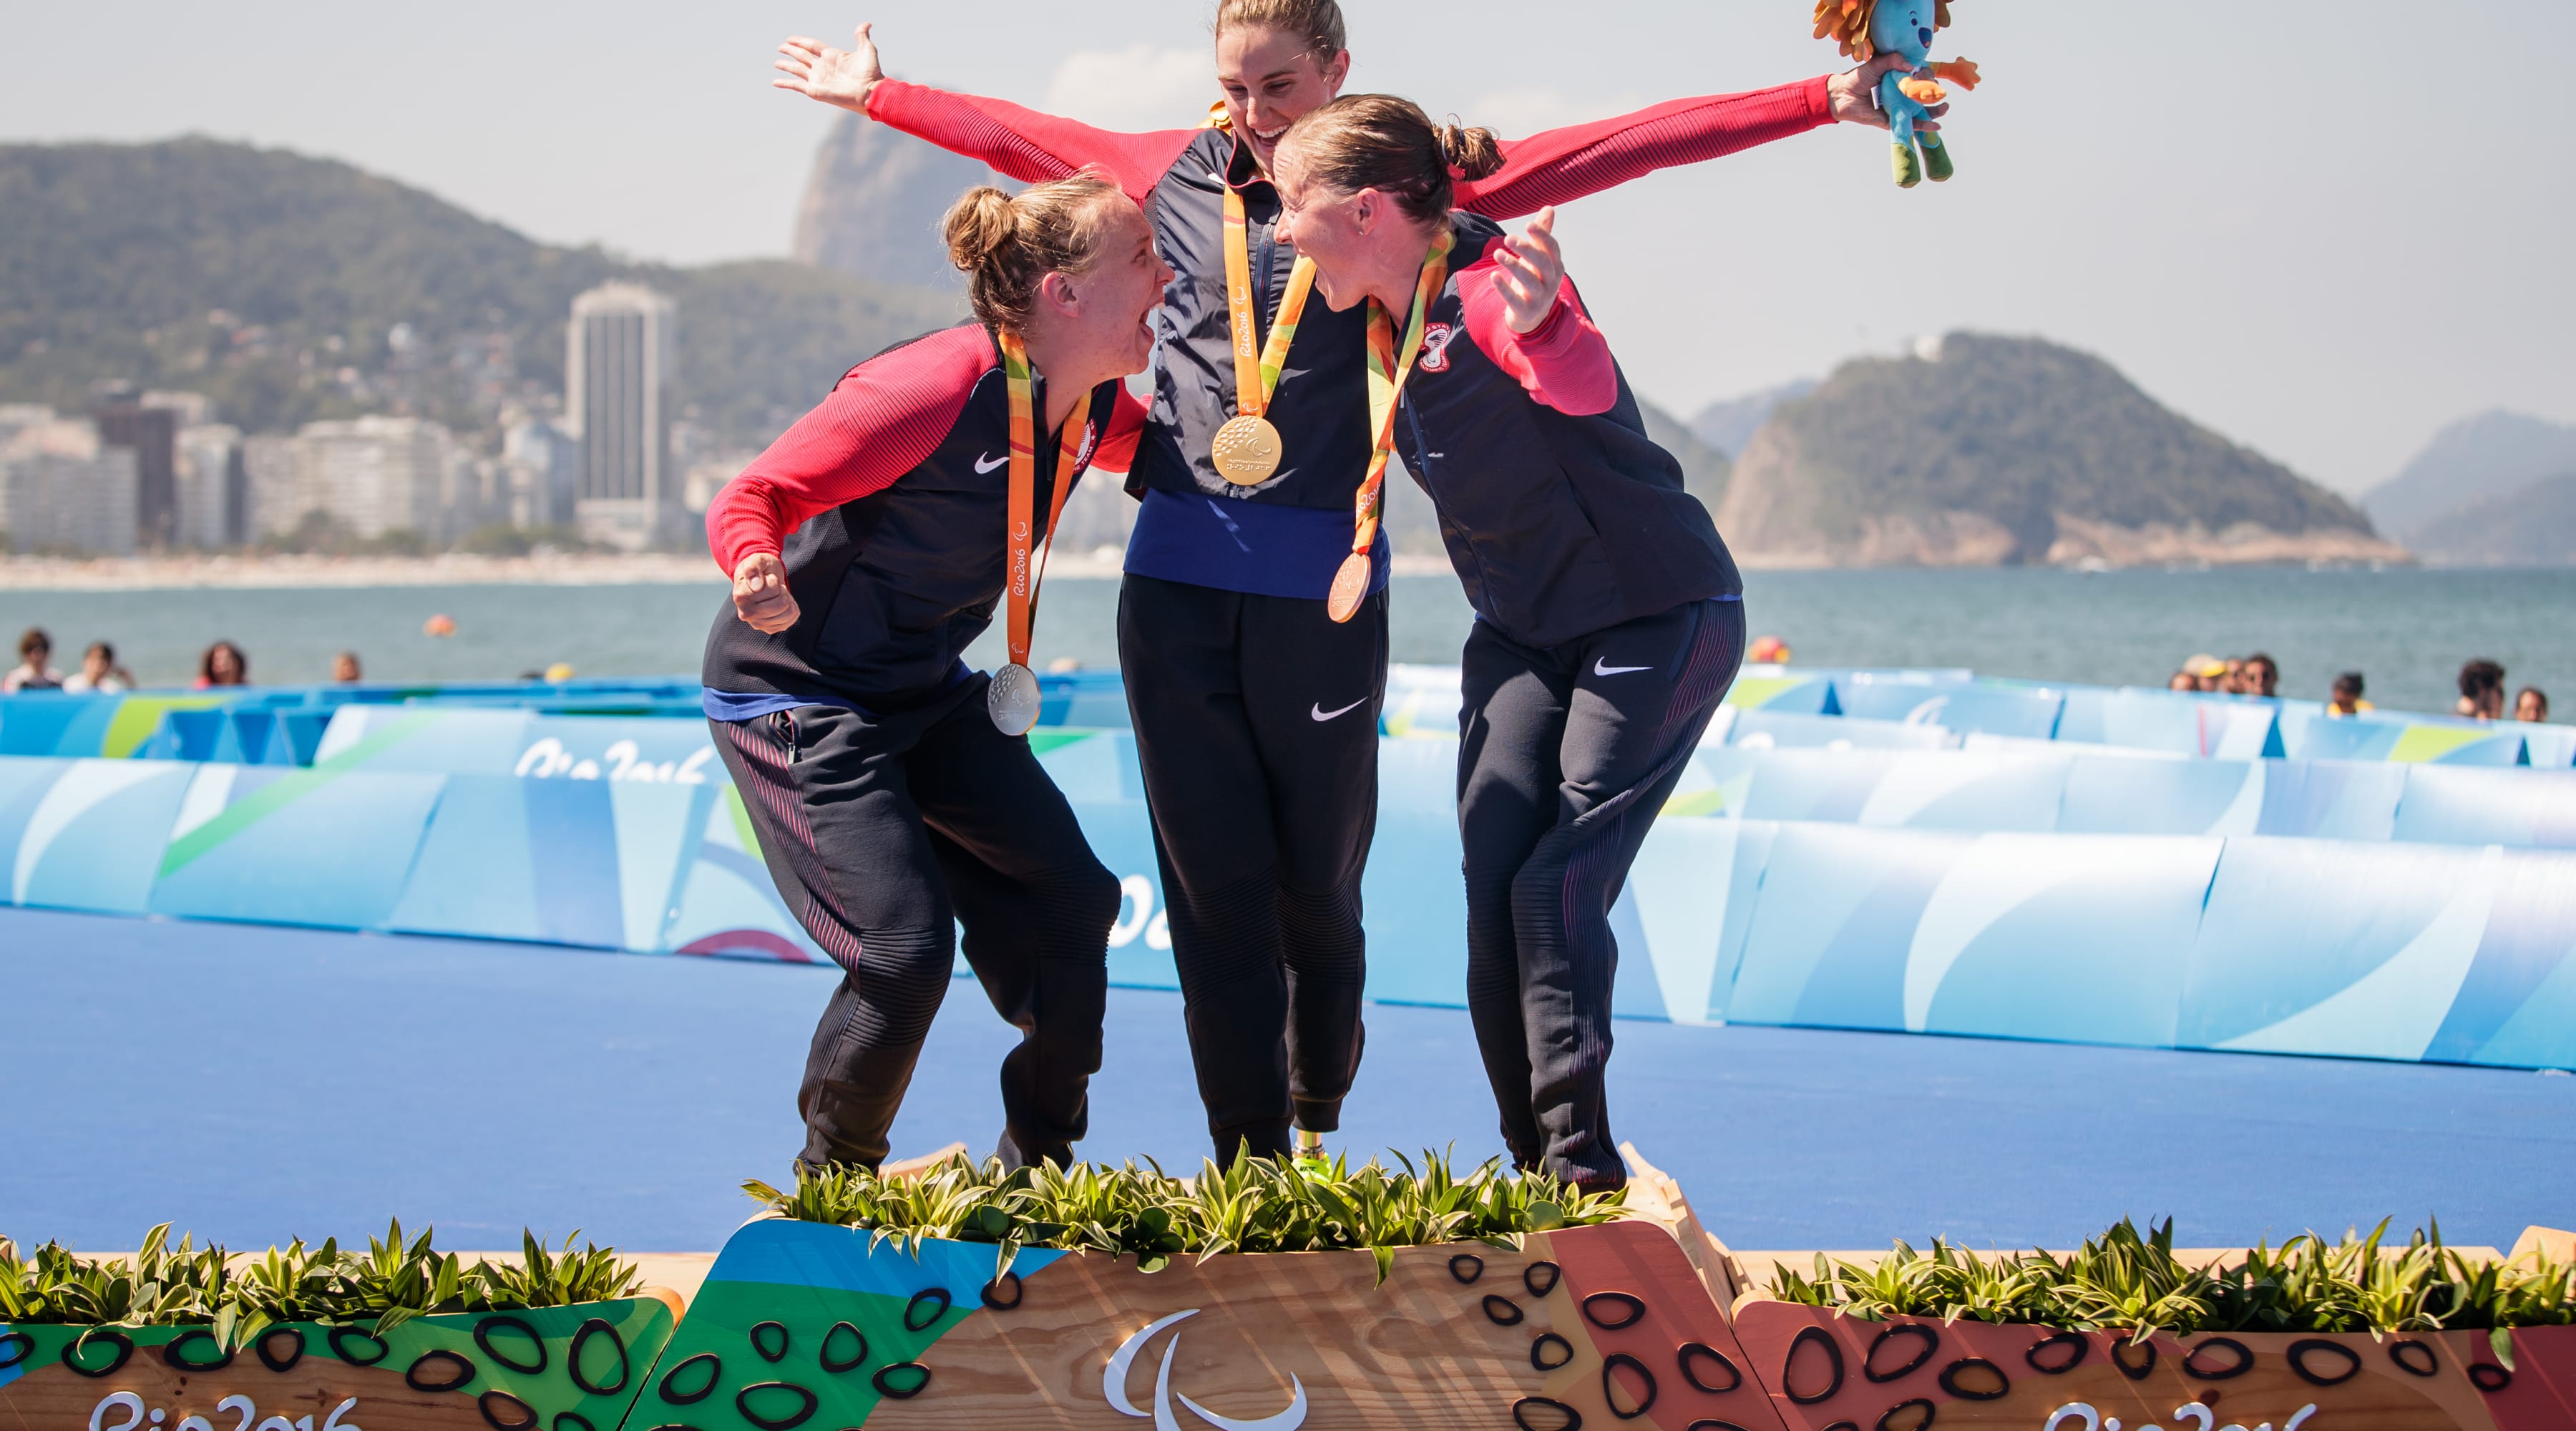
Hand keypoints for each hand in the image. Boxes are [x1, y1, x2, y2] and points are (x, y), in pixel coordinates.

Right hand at [732, 553, 800, 632]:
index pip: (773, 590)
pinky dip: (791, 609)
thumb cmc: (759, 568)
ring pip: (788, 613)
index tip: (765, 578)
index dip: (773, 581)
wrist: (761, 577)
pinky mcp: (769, 629)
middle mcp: (746, 613)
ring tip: (776, 595)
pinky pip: (790, 621)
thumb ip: (753, 568)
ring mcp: (757, 623)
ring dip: (787, 600)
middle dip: (782, 591)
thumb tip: (756, 586)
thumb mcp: (756, 560)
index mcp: (740, 596)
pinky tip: (780, 603)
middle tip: (772, 587)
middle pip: (782, 604)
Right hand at [774, 22, 883, 113]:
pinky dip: (785, 83)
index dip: (801, 41)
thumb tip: (867, 24)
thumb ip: (862, 36)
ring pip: (797, 69)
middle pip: (802, 56)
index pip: (812, 45)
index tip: (790, 38)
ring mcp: (818, 79)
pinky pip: (796, 85)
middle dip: (791, 51)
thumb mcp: (867, 50)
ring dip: (786, 65)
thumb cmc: (870, 73)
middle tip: (780, 47)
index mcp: (832, 56)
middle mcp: (823, 67)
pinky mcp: (815, 90)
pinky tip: (775, 82)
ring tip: (776, 63)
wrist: (870, 92)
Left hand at [1494, 206, 1566, 335]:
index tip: (1528, 224)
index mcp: (1555, 266)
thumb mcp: (1540, 259)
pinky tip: (1493, 276)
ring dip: (1513, 265)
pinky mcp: (1526, 311)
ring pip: (1529, 280)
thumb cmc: (1536, 280)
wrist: (1533, 317)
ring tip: (1497, 254)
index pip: (1552, 248)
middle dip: (1526, 249)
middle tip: (1508, 238)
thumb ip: (1543, 235)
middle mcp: (1551, 281)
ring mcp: (1540, 298)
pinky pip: (1515, 300)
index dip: (1542, 236)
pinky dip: (1504, 288)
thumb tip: (1549, 208)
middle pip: (1542, 263)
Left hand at [1826, 51, 1945, 132]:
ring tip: (1944, 108)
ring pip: (1920, 112)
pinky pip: (1909, 124)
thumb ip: (1893, 60)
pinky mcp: (1891, 121)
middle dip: (1934, 94)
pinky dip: (1922, 126)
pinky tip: (1935, 125)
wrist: (1840, 94)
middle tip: (1939, 93)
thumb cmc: (1857, 78)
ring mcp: (1897, 108)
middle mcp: (1901, 95)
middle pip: (1924, 96)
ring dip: (1935, 112)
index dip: (1927, 77)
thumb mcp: (1877, 64)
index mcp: (1899, 80)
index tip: (1927, 75)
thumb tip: (1912, 66)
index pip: (1920, 79)